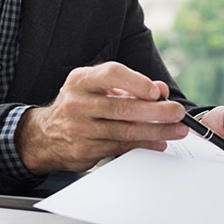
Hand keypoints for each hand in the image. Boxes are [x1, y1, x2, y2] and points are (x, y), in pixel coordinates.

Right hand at [15, 62, 189, 174]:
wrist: (45, 134)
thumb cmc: (80, 105)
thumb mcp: (98, 88)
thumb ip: (129, 85)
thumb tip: (160, 89)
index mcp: (82, 80)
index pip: (111, 74)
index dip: (136, 82)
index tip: (156, 92)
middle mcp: (78, 102)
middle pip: (123, 107)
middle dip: (157, 111)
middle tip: (178, 112)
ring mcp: (79, 128)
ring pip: (125, 130)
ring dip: (156, 131)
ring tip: (177, 129)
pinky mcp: (85, 149)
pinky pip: (121, 146)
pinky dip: (144, 145)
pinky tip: (159, 143)